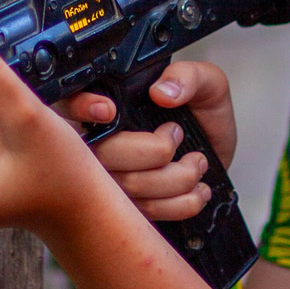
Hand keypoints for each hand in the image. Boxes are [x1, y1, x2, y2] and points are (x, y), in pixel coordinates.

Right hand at [55, 60, 236, 222]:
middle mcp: (103, 141)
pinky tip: (197, 190)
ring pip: (128, 187)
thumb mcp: (207, 83)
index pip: (72, 102)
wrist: (217, 153)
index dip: (81, 107)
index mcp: (112, 102)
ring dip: (177, 179)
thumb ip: (187, 77)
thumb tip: (162, 92)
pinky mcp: (128, 207)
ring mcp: (111, 179)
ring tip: (197, 164)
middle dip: (155, 152)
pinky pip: (146, 212)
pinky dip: (181, 203)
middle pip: (104, 154)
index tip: (108, 111)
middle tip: (179, 137)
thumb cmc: (205, 113)